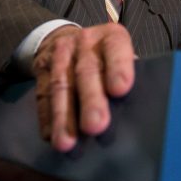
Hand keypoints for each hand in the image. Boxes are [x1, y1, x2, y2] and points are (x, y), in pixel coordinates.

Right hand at [33, 23, 135, 151]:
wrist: (66, 39)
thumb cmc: (106, 57)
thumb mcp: (121, 56)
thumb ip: (128, 75)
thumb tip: (137, 109)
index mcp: (111, 37)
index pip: (116, 48)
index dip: (118, 68)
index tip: (120, 90)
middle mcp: (84, 43)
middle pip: (86, 71)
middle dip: (91, 100)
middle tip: (96, 125)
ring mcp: (60, 55)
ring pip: (61, 86)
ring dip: (63, 117)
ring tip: (67, 142)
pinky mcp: (42, 70)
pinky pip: (43, 96)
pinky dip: (46, 118)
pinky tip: (50, 137)